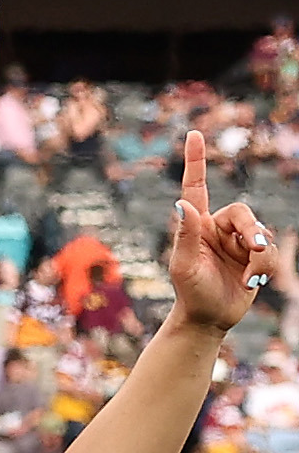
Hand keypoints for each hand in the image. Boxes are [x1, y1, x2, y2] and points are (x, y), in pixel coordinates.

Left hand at [163, 131, 274, 336]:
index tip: (194, 134)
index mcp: (197, 225)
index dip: (196, 161)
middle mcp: (218, 229)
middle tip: (256, 249)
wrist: (209, 318)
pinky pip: (271, 252)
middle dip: (252, 230)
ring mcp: (238, 242)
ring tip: (250, 277)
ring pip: (262, 234)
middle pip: (243, 213)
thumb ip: (186, 234)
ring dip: (260, 257)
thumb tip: (182, 202)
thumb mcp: (183, 264)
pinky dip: (266, 267)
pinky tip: (254, 282)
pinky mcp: (255, 257)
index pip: (196, 187)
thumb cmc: (189, 292)